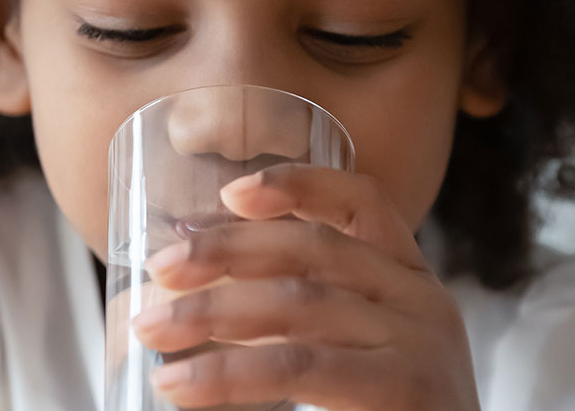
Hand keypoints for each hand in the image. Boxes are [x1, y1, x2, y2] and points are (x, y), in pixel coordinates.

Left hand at [131, 164, 481, 409]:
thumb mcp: (360, 360)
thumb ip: (300, 328)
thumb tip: (188, 303)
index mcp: (412, 284)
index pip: (365, 204)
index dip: (299, 186)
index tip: (231, 191)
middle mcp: (423, 303)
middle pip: (313, 249)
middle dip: (225, 251)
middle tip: (159, 268)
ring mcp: (418, 344)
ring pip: (296, 303)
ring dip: (210, 311)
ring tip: (151, 329)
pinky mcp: (402, 388)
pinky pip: (295, 365)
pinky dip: (225, 373)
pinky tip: (179, 382)